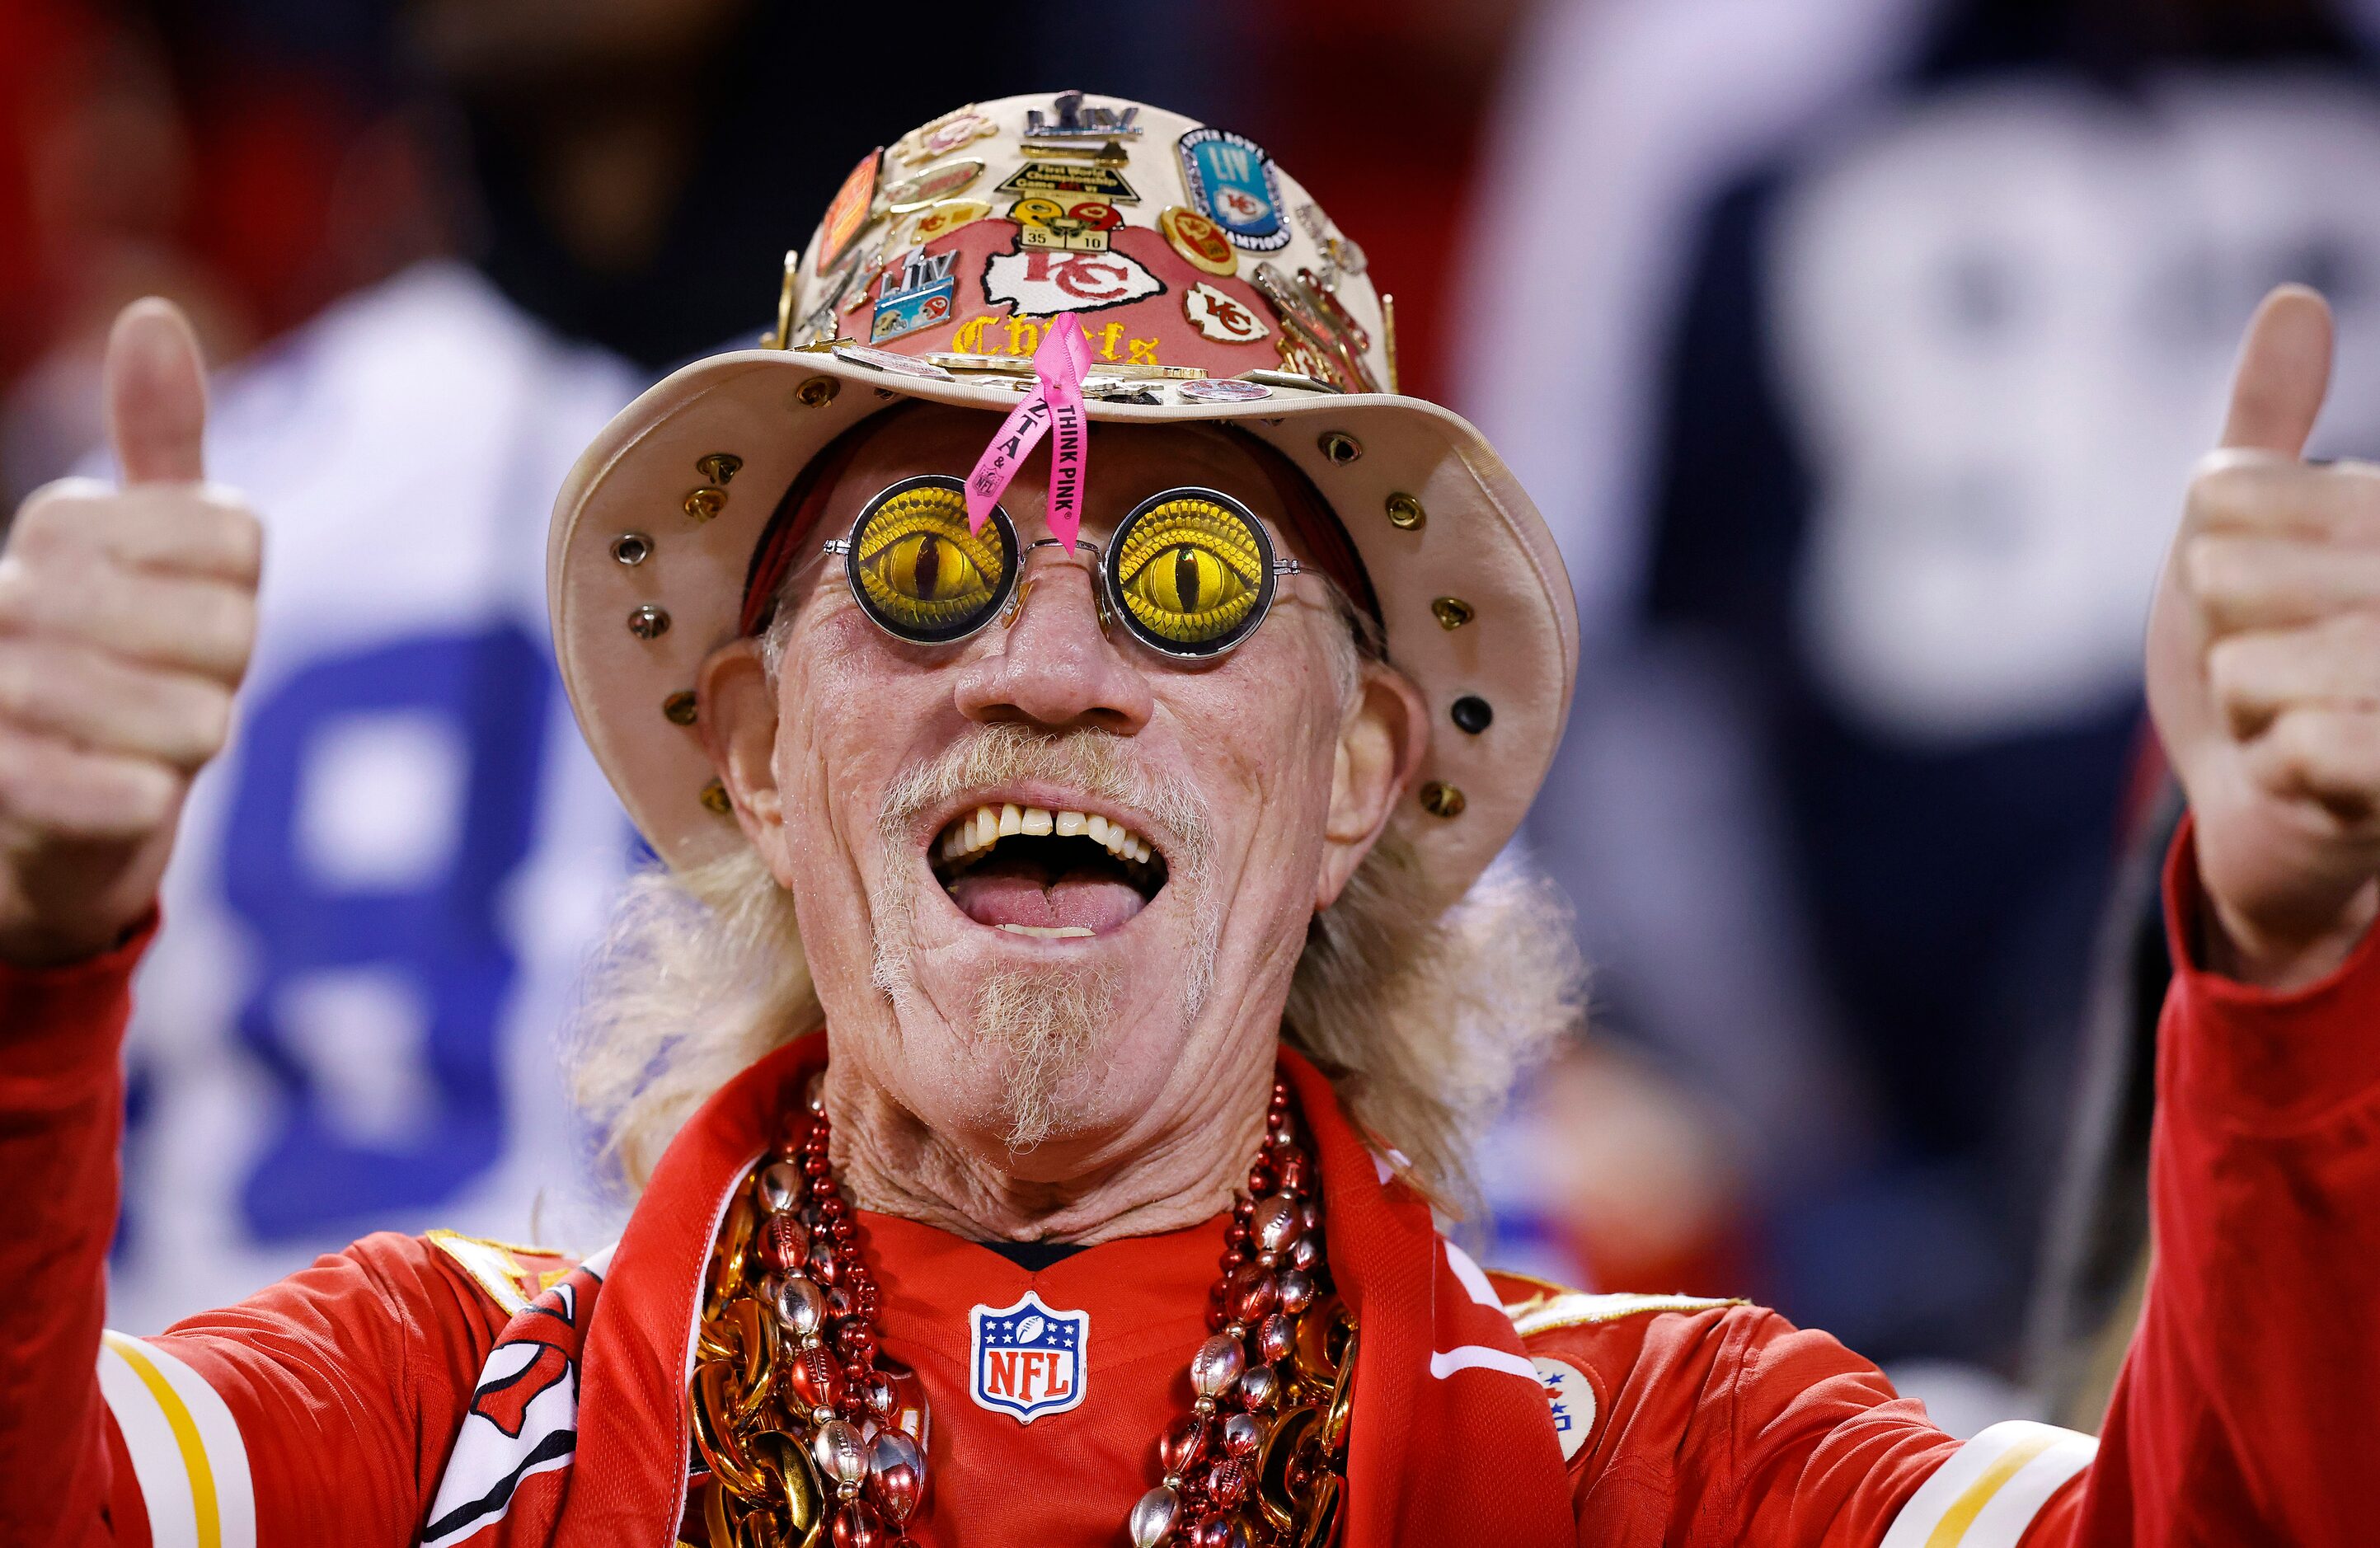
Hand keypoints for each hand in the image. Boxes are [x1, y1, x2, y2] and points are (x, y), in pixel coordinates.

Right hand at [0, 299, 259, 967]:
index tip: (193, 609)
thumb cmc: (113, 659)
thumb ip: (157, 439)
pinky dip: (150, 800)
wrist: (36, 808)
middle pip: (229, 632)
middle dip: (226, 675)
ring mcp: (4, 690)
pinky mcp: (6, 787)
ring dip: (193, 742)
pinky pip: (134, 794)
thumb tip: (149, 314)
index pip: (237, 538)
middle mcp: (16, 594)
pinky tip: (135, 794)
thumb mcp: (149, 544)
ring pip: (197, 719)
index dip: (242, 592)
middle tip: (175, 685)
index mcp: (62, 523)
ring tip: (145, 741)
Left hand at [2149, 284, 2379, 988]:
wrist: (2271, 807)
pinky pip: (2295, 746)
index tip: (2262, 596)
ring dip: (2250, 711)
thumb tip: (2297, 300)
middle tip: (2279, 671)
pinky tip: (2318, 775)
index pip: (2220, 492)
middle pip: (2225, 573)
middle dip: (2225, 638)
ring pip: (2250, 666)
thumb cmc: (2258, 659)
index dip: (2206, 557)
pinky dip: (2280, 769)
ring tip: (2297, 720)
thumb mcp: (2238, 533)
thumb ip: (2266, 425)